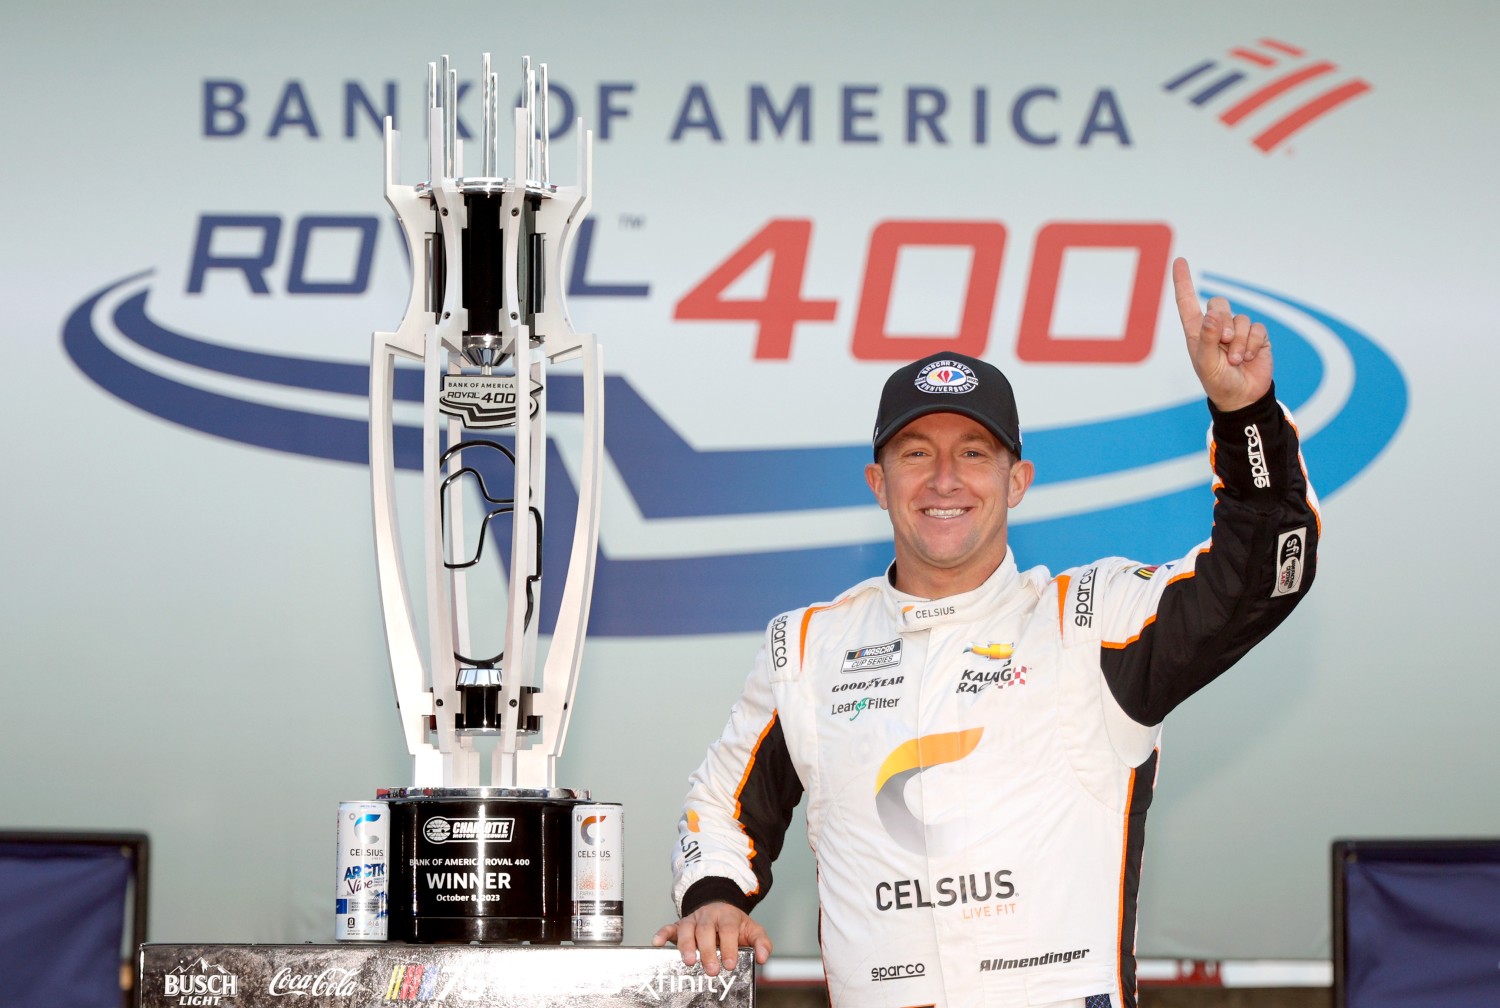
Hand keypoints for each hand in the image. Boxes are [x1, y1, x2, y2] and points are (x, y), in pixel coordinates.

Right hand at [652, 901, 771, 975]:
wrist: (720, 907)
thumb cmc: (735, 925)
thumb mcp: (752, 930)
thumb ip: (761, 943)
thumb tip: (763, 958)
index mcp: (727, 916)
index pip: (728, 929)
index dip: (729, 946)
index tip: (730, 963)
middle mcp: (708, 916)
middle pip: (706, 930)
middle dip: (707, 951)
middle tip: (712, 970)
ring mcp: (693, 920)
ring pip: (687, 928)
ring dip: (686, 945)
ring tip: (688, 961)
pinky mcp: (680, 925)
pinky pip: (669, 927)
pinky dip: (662, 933)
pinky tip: (657, 943)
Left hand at [1172, 257, 1272, 411]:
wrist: (1243, 397)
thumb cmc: (1218, 382)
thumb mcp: (1207, 364)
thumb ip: (1207, 339)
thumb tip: (1211, 316)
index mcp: (1197, 331)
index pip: (1187, 302)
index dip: (1183, 281)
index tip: (1179, 261)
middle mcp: (1216, 327)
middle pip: (1219, 304)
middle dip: (1223, 322)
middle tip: (1224, 342)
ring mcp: (1238, 330)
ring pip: (1240, 318)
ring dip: (1238, 342)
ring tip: (1235, 360)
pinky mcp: (1256, 336)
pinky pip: (1257, 328)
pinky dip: (1251, 344)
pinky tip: (1247, 358)